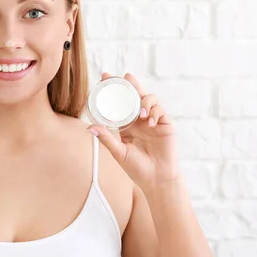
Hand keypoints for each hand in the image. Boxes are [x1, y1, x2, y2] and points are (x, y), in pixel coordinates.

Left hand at [88, 72, 178, 191]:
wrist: (156, 180)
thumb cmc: (137, 168)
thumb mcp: (118, 152)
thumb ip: (107, 139)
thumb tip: (90, 126)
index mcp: (127, 125)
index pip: (119, 103)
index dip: (113, 90)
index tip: (104, 77)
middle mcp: (140, 120)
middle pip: (135, 95)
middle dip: (130, 83)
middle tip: (124, 76)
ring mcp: (153, 121)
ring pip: (150, 99)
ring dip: (145, 101)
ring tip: (141, 114)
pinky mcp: (166, 125)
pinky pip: (160, 111)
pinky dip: (155, 112)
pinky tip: (150, 122)